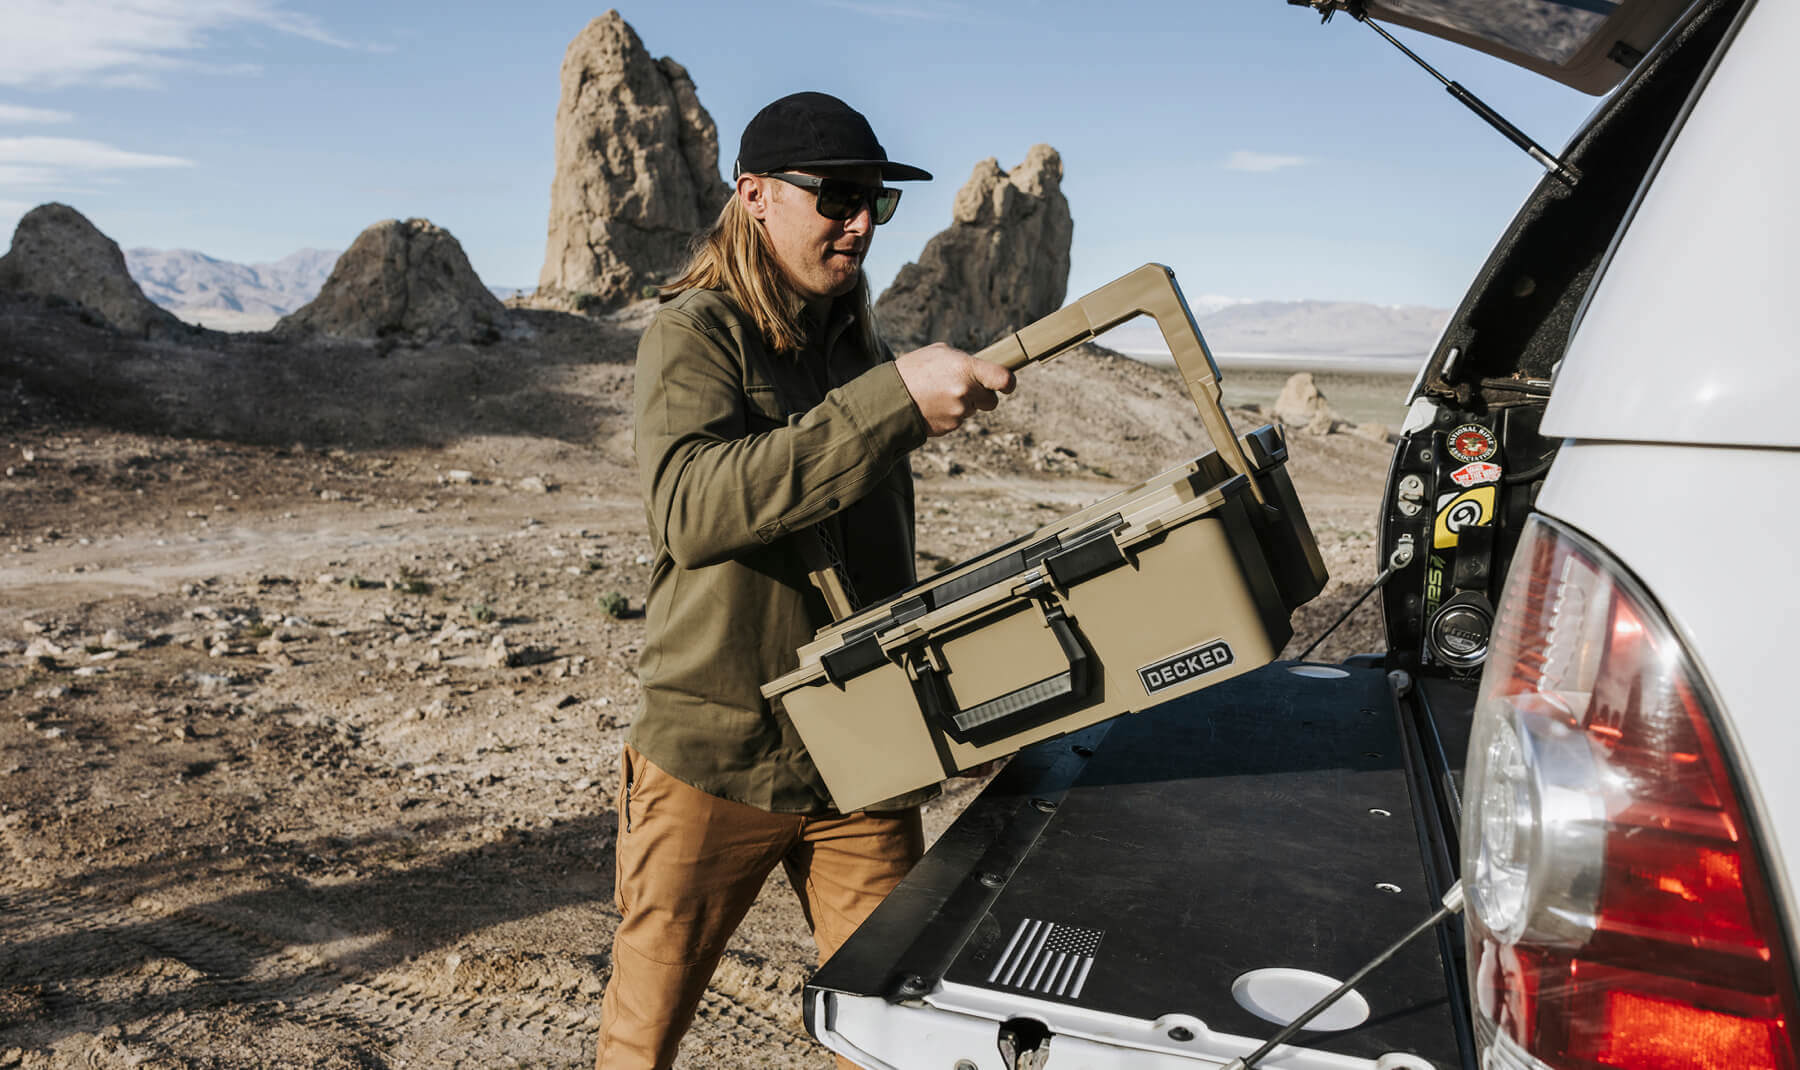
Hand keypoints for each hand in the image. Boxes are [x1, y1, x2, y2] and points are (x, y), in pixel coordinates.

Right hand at [894, 343, 1015, 436]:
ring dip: (962, 405)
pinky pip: (958, 421)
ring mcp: (958, 412)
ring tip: (937, 394)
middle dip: (982, 396)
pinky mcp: (950, 427)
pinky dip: (949, 415)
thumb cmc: (914, 369)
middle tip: (964, 388)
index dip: (1009, 383)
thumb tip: (979, 369)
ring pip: (972, 411)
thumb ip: (964, 361)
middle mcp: (966, 392)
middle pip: (991, 401)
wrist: (889, 397)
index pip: (1003, 379)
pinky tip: (932, 405)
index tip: (1008, 385)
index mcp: (966, 368)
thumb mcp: (939, 353)